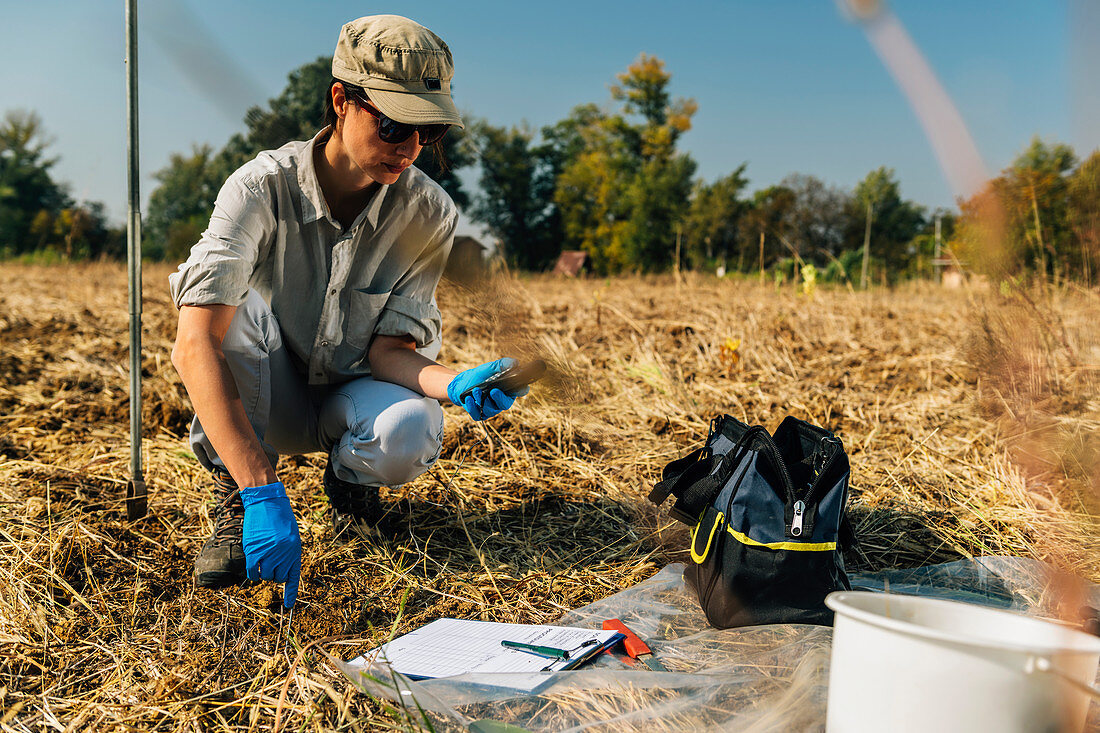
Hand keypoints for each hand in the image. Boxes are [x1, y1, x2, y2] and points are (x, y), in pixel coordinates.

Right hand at [240, 481, 301, 608]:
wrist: (266, 502)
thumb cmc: (280, 518)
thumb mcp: (291, 536)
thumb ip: (289, 553)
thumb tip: (284, 570)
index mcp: (295, 551)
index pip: (293, 577)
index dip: (290, 593)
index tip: (288, 606)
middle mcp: (283, 555)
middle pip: (278, 578)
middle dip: (275, 574)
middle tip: (271, 563)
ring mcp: (268, 553)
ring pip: (266, 576)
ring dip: (264, 572)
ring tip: (263, 560)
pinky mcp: (254, 551)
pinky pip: (252, 572)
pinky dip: (252, 574)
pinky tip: (253, 567)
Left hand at [446, 357, 528, 420]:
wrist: (464, 382)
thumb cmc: (481, 375)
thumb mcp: (491, 368)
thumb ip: (502, 364)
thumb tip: (514, 363)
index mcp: (509, 390)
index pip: (520, 391)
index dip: (521, 390)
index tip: (519, 386)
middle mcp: (502, 401)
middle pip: (505, 404)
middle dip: (499, 398)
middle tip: (493, 391)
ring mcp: (491, 409)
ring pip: (490, 409)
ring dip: (482, 399)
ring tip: (476, 390)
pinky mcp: (480, 414)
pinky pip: (478, 415)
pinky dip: (472, 407)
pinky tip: (469, 398)